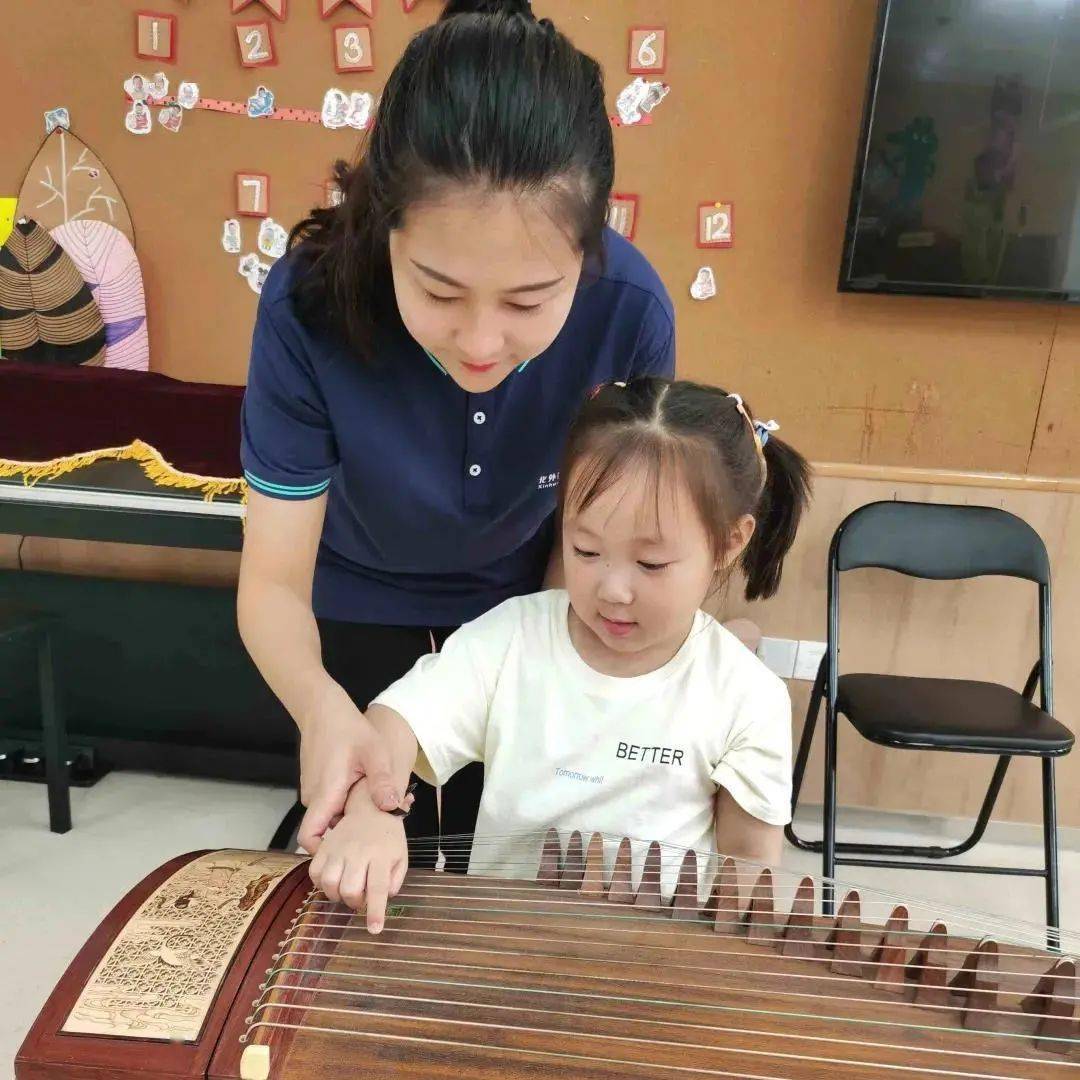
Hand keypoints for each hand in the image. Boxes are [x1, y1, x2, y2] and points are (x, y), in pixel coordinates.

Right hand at [298, 680, 406, 853]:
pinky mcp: (318, 784)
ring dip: (353, 814)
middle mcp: (314, 798)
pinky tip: (369, 789)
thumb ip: (382, 780)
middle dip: (353, 833)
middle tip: (385, 822)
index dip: (325, 851)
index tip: (352, 851)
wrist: (322, 708)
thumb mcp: (373, 751)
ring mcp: (314, 791)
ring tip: (382, 802)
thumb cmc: (347, 727)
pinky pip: (332, 802)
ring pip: (332, 815)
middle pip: (328, 830)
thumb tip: (392, 808)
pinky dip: (348, 801)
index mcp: (325, 794)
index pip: (309, 839)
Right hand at [308, 805, 408, 932]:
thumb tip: (384, 898)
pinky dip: (321, 884)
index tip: (374, 929)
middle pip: (350, 889)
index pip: (378, 888)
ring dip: (337, 895)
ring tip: (346, 889)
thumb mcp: (401, 857)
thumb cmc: (388, 837)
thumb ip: (395, 880)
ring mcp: (339, 848)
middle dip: (354, 902)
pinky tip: (333, 880)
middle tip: (361, 897)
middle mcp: (359, 852)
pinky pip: (314, 873)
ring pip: (329, 883)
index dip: (375, 911)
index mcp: (382, 856)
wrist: (371, 807)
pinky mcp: (324, 846)